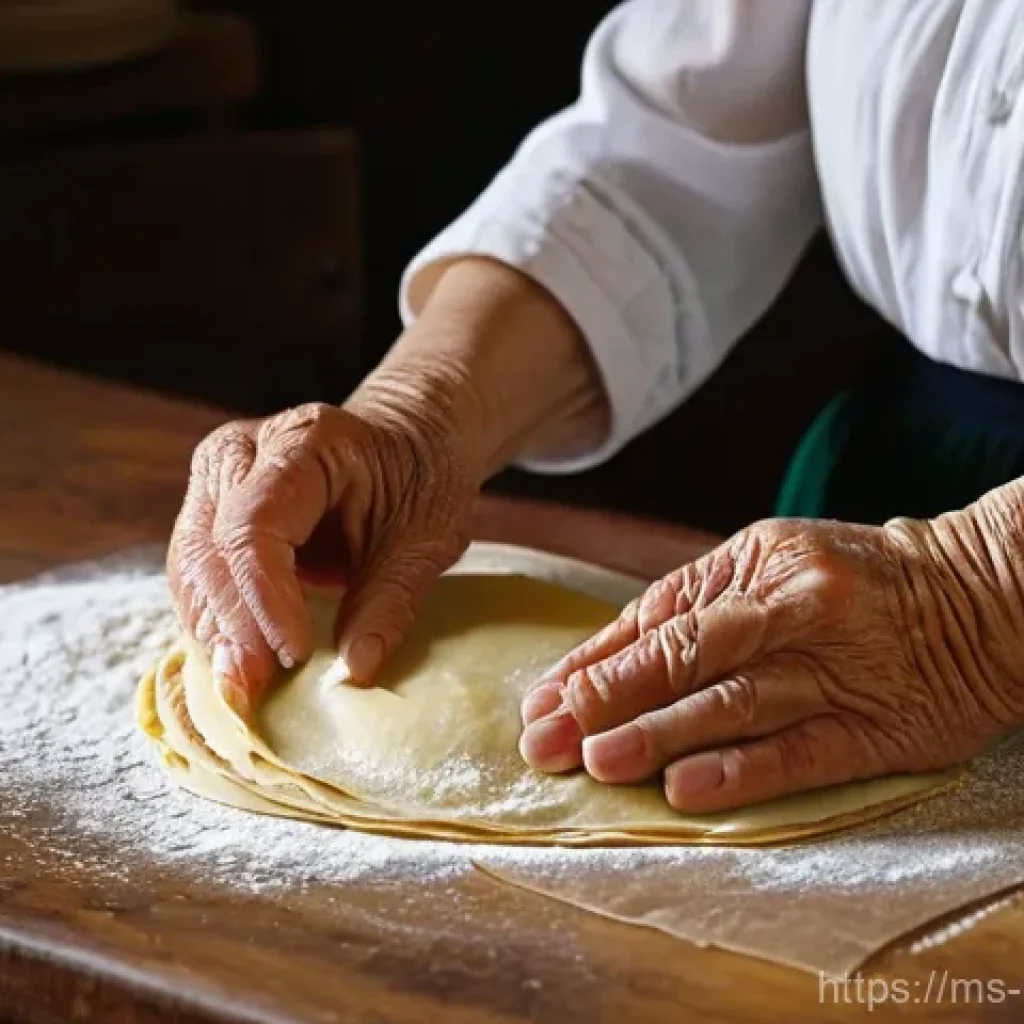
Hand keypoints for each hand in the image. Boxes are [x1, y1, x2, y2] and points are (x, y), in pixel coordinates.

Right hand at [168, 257, 607, 708]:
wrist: (409, 436)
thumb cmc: (423, 476)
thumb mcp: (429, 537)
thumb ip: (391, 599)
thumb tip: (356, 671)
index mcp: (304, 443)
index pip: (255, 526)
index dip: (264, 598)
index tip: (294, 654)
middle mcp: (244, 452)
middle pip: (211, 547)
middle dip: (231, 626)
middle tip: (252, 691)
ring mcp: (220, 477)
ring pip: (191, 563)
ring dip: (212, 629)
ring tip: (241, 687)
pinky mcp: (214, 508)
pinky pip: (196, 570)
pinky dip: (212, 618)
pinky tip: (235, 660)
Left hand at [520, 513, 1023, 811]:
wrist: (974, 597)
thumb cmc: (849, 585)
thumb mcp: (769, 568)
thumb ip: (694, 611)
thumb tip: (601, 663)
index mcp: (751, 564)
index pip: (656, 616)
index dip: (595, 662)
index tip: (544, 701)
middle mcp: (786, 608)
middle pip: (685, 653)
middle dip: (609, 696)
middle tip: (549, 739)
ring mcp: (830, 666)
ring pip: (733, 701)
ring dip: (661, 733)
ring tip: (601, 762)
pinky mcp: (872, 725)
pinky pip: (799, 750)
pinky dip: (741, 770)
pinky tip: (687, 789)